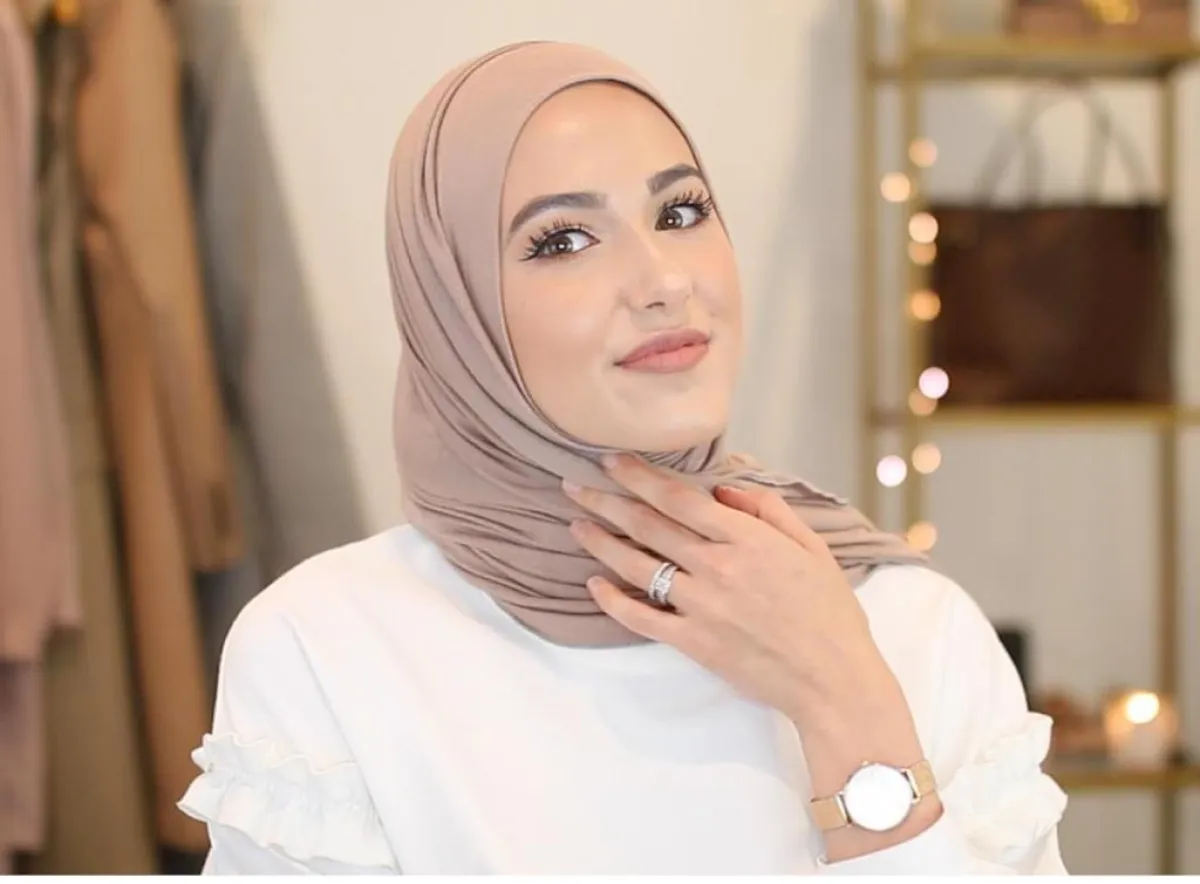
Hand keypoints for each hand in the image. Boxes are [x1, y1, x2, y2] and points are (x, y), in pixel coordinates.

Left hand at [563, 453, 895, 725]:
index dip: (640, 477)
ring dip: (601, 542)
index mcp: (746, 539)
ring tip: (576, 524)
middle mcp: (716, 567)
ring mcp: (700, 606)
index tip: (611, 460)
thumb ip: (767, 510)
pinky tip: (593, 583)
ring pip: (637, 565)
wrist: (833, 678)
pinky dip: (612, 600)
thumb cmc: (828, 612)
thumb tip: (723, 489)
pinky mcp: (692, 643)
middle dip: (607, 500)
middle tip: (574, 485)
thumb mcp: (811, 547)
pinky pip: (640, 618)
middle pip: (648, 525)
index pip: (679, 498)